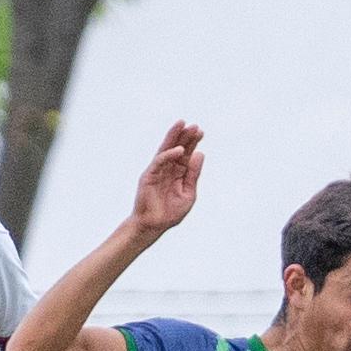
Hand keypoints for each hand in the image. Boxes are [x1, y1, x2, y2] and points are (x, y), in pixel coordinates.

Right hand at [126, 120, 204, 240]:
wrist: (154, 225)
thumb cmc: (170, 212)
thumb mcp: (188, 193)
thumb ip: (193, 174)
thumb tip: (200, 154)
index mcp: (177, 173)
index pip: (186, 154)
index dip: (192, 143)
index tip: (201, 132)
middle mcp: (167, 169)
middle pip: (177, 148)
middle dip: (185, 136)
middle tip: (195, 126)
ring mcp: (157, 171)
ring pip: (166, 150)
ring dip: (174, 137)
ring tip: (182, 125)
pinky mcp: (149, 175)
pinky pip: (159, 162)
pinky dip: (169, 155)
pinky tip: (179, 150)